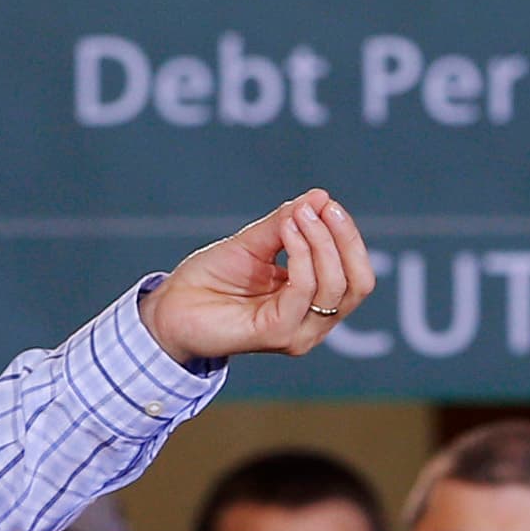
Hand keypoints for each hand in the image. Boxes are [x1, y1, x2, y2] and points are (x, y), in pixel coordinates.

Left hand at [142, 190, 376, 362]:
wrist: (171, 306)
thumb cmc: (210, 279)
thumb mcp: (254, 243)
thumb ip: (287, 224)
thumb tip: (320, 197)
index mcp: (312, 302)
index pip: (355, 274)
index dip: (348, 238)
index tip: (328, 204)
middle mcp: (312, 322)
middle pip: (358, 284)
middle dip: (345, 240)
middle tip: (322, 208)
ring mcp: (297, 332)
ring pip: (335, 287)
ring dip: (321, 243)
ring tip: (298, 216)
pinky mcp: (276, 334)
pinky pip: (304, 292)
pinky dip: (302, 256)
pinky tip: (287, 231)